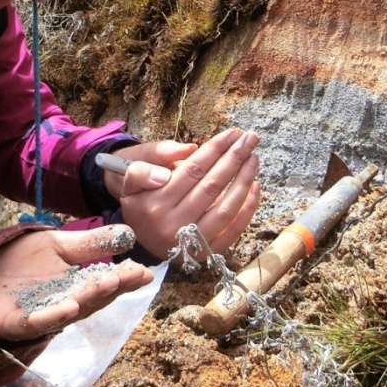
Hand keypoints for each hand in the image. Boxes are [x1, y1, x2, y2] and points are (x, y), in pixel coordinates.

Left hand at [0, 224, 155, 341]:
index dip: (125, 278)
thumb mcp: (55, 244)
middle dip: (112, 287)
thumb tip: (128, 234)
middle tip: (133, 275)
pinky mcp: (17, 323)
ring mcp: (42, 314)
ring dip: (89, 299)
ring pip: (70, 310)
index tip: (146, 271)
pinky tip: (68, 307)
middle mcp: (64, 303)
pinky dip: (53, 316)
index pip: (105, 282)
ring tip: (108, 284)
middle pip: (92, 297)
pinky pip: (37, 322)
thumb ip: (89, 244)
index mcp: (76, 285)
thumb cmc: (15, 262)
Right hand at [115, 128, 262, 258]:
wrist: (139, 236)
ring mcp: (191, 242)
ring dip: (244, 181)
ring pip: (225, 209)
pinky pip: (233, 230)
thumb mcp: (131, 178)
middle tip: (251, 139)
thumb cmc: (140, 199)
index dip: (215, 149)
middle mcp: (172, 225)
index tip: (232, 133)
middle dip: (234, 159)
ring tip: (254, 159)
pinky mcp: (205, 253)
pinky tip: (255, 186)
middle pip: (212, 186)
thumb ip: (148, 164)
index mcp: (154, 203)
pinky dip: (248, 208)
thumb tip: (186, 152)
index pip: (193, 170)